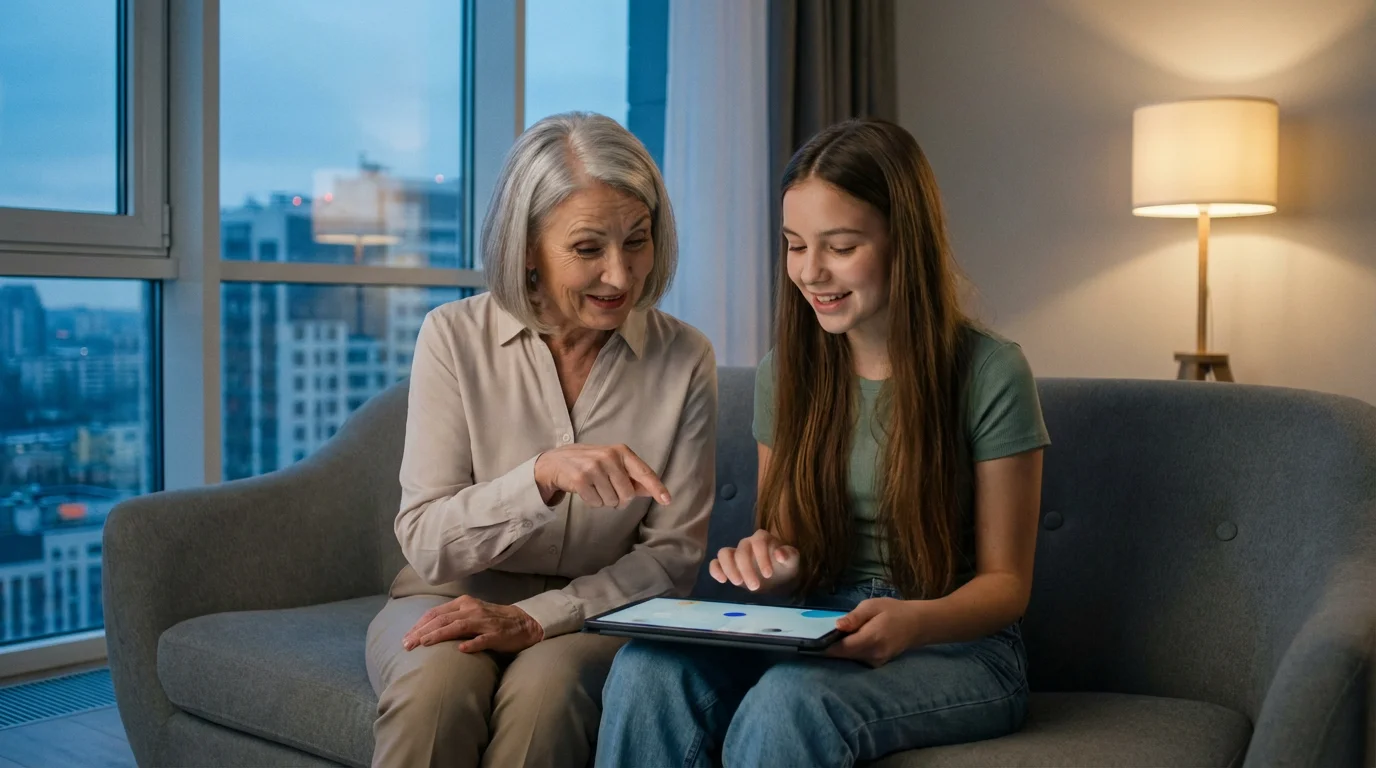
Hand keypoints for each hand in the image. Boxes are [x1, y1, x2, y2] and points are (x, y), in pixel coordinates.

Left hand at [402, 595, 543, 653]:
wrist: (523, 623)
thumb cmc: (492, 620)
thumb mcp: (470, 614)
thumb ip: (451, 619)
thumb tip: (424, 631)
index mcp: (463, 604)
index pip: (436, 613)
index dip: (419, 625)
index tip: (405, 638)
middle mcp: (472, 610)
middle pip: (442, 619)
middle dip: (422, 632)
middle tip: (407, 645)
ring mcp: (484, 622)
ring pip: (458, 627)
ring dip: (439, 635)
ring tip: (424, 644)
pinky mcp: (497, 635)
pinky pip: (482, 639)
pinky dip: (471, 644)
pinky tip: (461, 650)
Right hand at [534, 443, 670, 508]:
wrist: (556, 462)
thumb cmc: (590, 464)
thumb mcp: (613, 465)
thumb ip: (633, 478)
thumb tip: (653, 491)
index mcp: (621, 452)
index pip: (644, 472)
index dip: (657, 488)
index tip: (667, 500)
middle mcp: (609, 457)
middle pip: (627, 494)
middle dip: (619, 499)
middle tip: (607, 490)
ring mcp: (594, 467)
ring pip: (611, 501)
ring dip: (604, 500)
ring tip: (594, 487)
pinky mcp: (580, 479)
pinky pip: (596, 503)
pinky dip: (592, 502)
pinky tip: (585, 490)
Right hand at [708, 529, 799, 591]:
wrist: (778, 577)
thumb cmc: (784, 566)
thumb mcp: (792, 561)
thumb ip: (789, 555)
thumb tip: (779, 554)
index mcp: (762, 538)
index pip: (758, 540)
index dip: (762, 556)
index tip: (768, 574)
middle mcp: (747, 543)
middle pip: (741, 550)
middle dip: (746, 569)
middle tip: (755, 586)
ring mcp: (735, 553)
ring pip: (724, 553)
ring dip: (729, 568)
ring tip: (737, 583)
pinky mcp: (727, 565)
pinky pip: (716, 562)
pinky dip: (715, 570)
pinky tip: (722, 581)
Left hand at [825, 598, 921, 666]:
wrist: (917, 624)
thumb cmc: (894, 611)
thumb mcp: (872, 606)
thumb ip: (854, 617)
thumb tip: (837, 626)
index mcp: (871, 639)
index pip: (841, 649)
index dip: (824, 646)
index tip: (810, 641)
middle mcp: (873, 655)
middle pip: (843, 655)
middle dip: (830, 647)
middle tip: (818, 635)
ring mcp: (876, 662)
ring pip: (849, 658)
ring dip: (841, 649)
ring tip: (834, 635)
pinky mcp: (877, 664)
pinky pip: (858, 659)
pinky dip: (851, 651)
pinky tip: (849, 640)